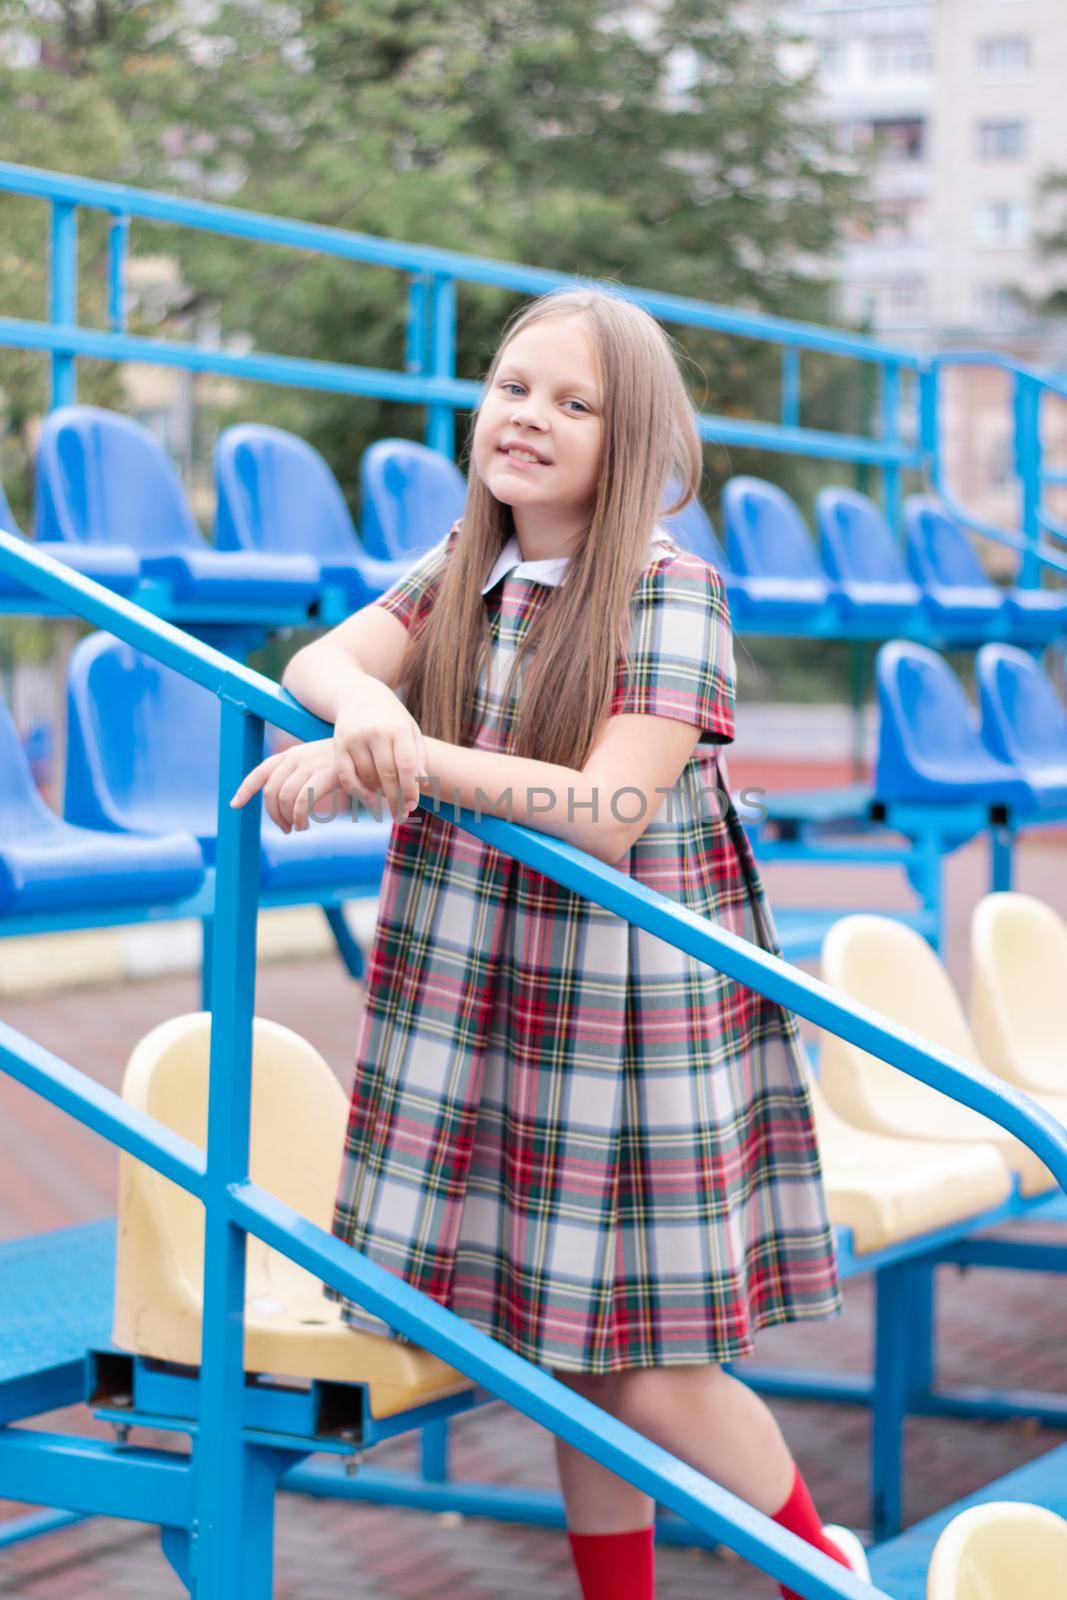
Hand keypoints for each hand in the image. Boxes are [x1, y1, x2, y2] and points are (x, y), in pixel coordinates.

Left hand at [230, 738, 381, 832]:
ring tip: (297, 828)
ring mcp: (312, 764)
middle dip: (273, 813)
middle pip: (271, 790)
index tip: (234, 805)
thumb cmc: (350, 766)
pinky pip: (303, 801)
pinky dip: (299, 817)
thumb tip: (284, 800)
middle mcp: (299, 756)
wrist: (379, 754)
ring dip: (287, 818)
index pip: (262, 770)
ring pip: (284, 797)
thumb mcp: (321, 767)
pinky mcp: (326, 774)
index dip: (245, 789)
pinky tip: (305, 825)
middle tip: (286, 828)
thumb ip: (302, 778)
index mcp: (294, 754)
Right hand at [332, 683, 428, 822]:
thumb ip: (419, 756)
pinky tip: (368, 799)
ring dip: (378, 794)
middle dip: (395, 798)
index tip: (412, 806)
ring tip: (387, 800)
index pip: (406, 766)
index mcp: (398, 729)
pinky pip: (346, 775)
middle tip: (401, 815)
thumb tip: (424, 784)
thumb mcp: (410, 731)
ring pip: (367, 777)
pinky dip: (357, 791)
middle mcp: (376, 732)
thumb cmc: (391, 718)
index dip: (410, 789)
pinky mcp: (338, 744)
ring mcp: (355, 738)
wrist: (359, 695)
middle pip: (387, 775)